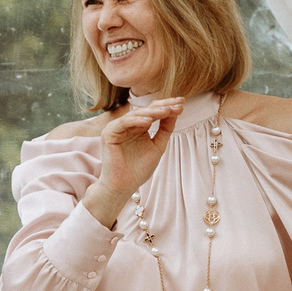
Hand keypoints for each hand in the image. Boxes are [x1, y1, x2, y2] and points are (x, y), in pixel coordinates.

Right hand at [83, 95, 184, 225]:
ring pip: (136, 114)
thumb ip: (165, 129)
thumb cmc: (138, 170)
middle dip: (163, 106)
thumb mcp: (158, 146)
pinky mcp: (109, 133)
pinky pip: (123, 123)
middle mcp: (129, 124)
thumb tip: (176, 111)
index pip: (154, 111)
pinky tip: (148, 121)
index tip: (183, 103)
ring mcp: (118, 127)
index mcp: (139, 126)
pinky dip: (136, 120)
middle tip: (177, 104)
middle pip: (147, 109)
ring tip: (166, 111)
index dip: (168, 107)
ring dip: (152, 112)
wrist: (123, 186)